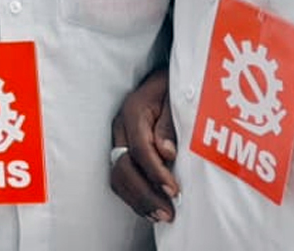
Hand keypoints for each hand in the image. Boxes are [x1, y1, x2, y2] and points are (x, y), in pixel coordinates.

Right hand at [109, 67, 179, 222]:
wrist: (163, 79)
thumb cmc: (173, 88)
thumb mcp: (175, 98)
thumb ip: (169, 124)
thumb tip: (166, 154)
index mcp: (133, 111)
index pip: (139, 149)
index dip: (156, 173)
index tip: (174, 191)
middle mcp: (121, 128)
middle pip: (123, 168)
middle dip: (145, 194)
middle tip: (168, 212)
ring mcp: (119, 140)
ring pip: (118, 177)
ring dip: (138, 200)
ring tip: (161, 215)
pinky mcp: (122, 150)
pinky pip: (120, 178)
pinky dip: (134, 197)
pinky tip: (150, 208)